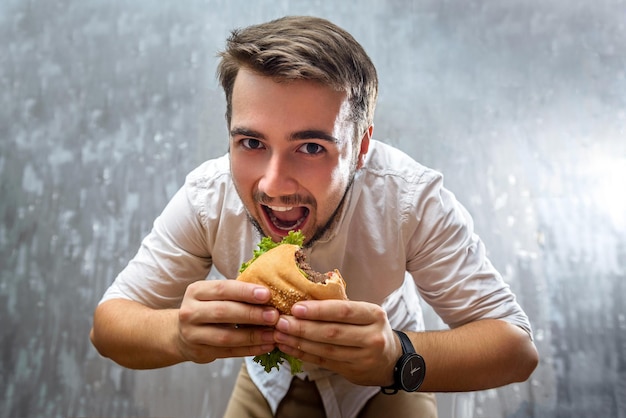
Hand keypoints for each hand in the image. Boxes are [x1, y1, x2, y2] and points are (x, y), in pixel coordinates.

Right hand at [176, 280, 278, 363]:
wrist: (182, 334)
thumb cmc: (208, 309)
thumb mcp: (214, 296)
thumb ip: (236, 293)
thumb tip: (269, 294)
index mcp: (196, 291)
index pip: (222, 289)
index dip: (245, 292)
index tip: (266, 294)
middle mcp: (190, 312)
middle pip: (223, 312)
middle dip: (251, 314)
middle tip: (274, 315)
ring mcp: (192, 334)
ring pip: (226, 336)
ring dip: (253, 336)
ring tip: (273, 334)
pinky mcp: (200, 352)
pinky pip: (229, 352)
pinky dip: (250, 349)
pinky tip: (266, 346)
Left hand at [273, 300, 400, 385]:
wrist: (391, 359)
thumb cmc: (371, 329)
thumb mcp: (366, 314)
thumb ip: (341, 309)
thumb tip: (304, 297)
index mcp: (374, 315)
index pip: (344, 311)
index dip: (319, 310)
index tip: (296, 308)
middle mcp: (372, 336)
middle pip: (332, 332)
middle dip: (303, 327)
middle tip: (281, 322)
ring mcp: (364, 357)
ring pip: (326, 349)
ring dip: (299, 342)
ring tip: (280, 334)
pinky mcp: (353, 371)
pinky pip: (323, 362)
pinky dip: (304, 354)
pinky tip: (289, 347)